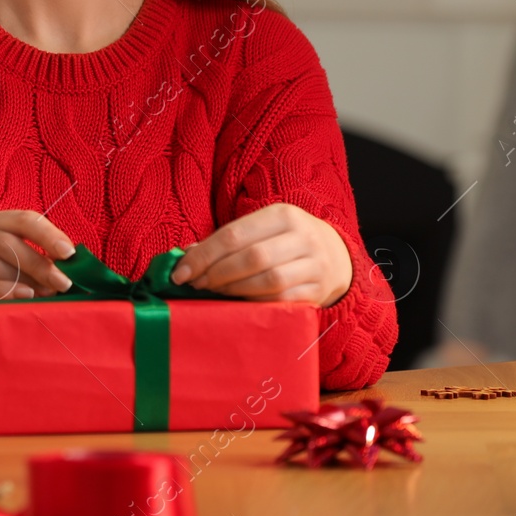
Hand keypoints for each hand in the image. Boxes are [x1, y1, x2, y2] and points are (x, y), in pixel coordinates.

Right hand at [0, 210, 74, 302]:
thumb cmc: (1, 284)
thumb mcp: (22, 267)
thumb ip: (43, 261)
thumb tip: (74, 266)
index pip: (23, 220)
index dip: (47, 234)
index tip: (69, 253)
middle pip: (6, 242)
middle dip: (38, 263)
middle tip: (62, 283)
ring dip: (20, 279)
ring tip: (42, 295)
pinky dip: (0, 290)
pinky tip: (20, 297)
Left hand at [170, 202, 352, 306]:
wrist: (335, 255)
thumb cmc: (283, 241)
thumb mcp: (260, 229)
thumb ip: (225, 240)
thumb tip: (185, 256)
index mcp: (283, 214)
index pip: (234, 234)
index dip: (203, 255)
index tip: (180, 272)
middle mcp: (303, 236)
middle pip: (251, 257)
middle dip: (216, 273)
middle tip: (197, 283)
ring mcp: (315, 264)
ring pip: (268, 280)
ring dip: (233, 289)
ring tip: (214, 291)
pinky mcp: (319, 290)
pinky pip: (281, 299)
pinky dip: (254, 301)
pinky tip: (238, 300)